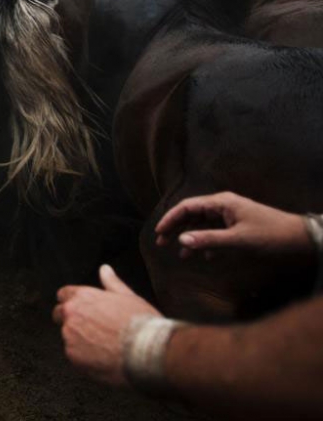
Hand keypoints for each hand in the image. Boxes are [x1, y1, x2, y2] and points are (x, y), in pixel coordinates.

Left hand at [53, 265, 160, 385]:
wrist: (148, 351)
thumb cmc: (141, 323)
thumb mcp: (128, 297)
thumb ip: (111, 283)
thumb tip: (105, 269)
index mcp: (83, 296)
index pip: (63, 294)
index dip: (71, 301)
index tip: (80, 309)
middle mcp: (71, 314)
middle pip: (59, 315)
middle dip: (70, 320)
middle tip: (92, 329)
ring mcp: (70, 336)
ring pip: (68, 337)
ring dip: (79, 340)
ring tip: (104, 346)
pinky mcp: (73, 357)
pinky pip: (74, 356)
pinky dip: (85, 358)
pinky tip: (103, 358)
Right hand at [155, 192, 312, 260]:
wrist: (300, 238)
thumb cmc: (271, 235)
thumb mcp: (238, 240)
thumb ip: (209, 240)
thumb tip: (181, 240)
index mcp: (221, 202)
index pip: (187, 206)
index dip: (170, 218)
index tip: (158, 233)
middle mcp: (223, 206)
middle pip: (191, 214)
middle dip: (176, 228)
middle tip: (161, 243)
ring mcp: (230, 215)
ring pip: (202, 224)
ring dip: (190, 238)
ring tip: (180, 254)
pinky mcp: (237, 226)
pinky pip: (214, 232)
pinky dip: (206, 243)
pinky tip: (205, 256)